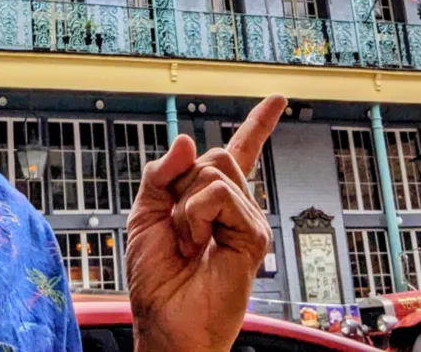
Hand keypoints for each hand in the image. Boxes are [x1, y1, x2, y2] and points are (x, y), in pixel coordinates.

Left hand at [125, 95, 286, 351]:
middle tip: (177, 224)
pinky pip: (219, 196)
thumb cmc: (156, 276)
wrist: (164, 320)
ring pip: (214, 172)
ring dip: (185, 206)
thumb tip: (186, 140)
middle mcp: (235, 206)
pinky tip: (199, 245)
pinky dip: (196, 215)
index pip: (238, 152)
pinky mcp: (253, 236)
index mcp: (210, 198)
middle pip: (214, 155)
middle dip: (182, 182)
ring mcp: (247, 220)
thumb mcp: (145, 213)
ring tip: (188, 242)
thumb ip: (161, 173)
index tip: (276, 100)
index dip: (257, 124)